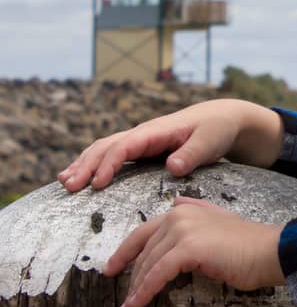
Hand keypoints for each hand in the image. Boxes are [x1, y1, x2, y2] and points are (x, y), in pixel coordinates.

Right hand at [57, 99, 279, 191]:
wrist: (222, 119)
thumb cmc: (216, 130)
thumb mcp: (210, 141)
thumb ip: (192, 154)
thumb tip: (172, 167)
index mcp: (156, 131)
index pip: (125, 146)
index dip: (109, 165)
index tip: (97, 185)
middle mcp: (143, 134)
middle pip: (106, 146)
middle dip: (86, 165)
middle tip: (69, 187)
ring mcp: (140, 140)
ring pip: (104, 149)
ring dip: (83, 164)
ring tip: (65, 183)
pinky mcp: (141, 149)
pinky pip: (112, 154)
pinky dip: (93, 164)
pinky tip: (80, 177)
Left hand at [104, 196, 285, 306]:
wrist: (271, 251)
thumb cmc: (248, 244)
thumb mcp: (219, 219)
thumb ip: (197, 210)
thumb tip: (176, 203)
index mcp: (184, 210)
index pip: (144, 232)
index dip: (125, 252)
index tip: (111, 268)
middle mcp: (179, 215)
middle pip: (144, 251)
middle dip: (131, 277)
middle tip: (123, 298)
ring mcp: (182, 230)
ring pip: (148, 265)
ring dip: (134, 291)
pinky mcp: (187, 249)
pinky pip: (157, 275)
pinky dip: (143, 294)